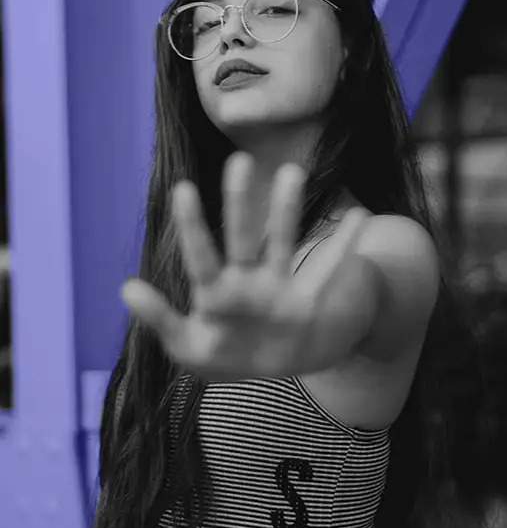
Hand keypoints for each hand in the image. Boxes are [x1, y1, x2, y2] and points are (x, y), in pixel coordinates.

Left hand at [121, 153, 363, 380]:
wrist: (264, 366)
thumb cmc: (220, 354)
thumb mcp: (186, 346)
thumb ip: (159, 320)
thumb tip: (125, 286)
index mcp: (214, 293)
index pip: (201, 256)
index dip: (192, 226)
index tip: (183, 187)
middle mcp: (245, 282)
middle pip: (241, 237)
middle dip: (239, 203)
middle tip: (239, 161)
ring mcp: (276, 288)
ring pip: (281, 243)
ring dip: (286, 211)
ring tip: (291, 172)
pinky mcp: (305, 302)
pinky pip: (327, 271)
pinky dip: (344, 247)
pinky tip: (359, 216)